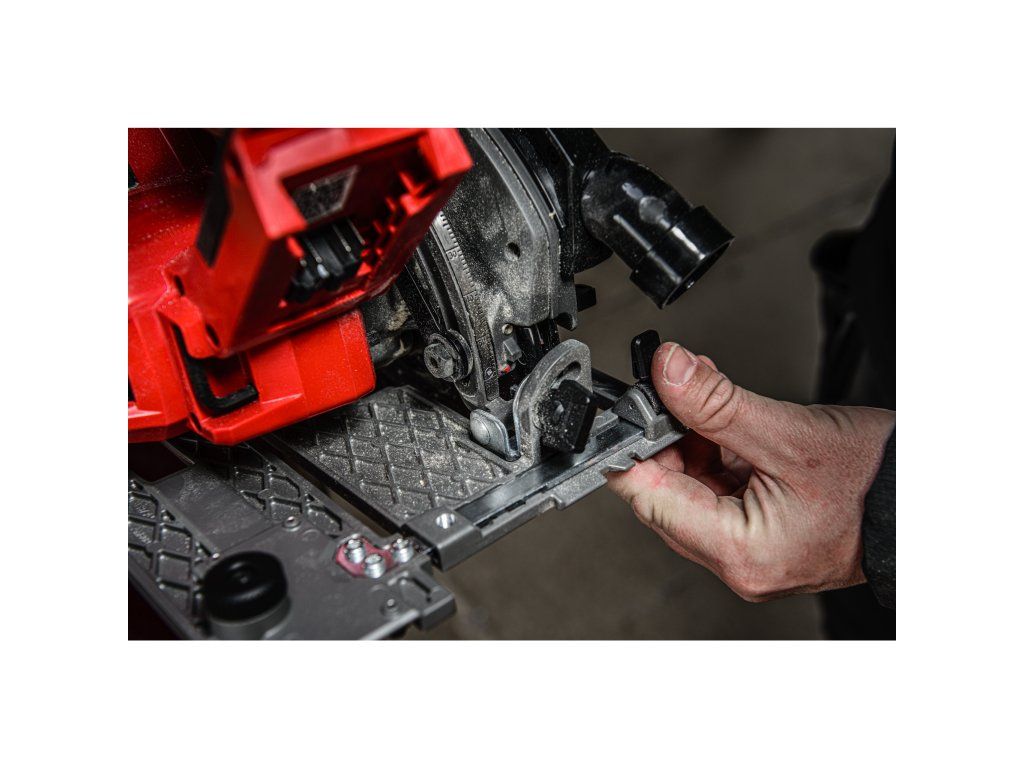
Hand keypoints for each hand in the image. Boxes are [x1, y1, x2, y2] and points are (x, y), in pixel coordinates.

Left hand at [606, 342, 894, 600]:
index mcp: (741, 553)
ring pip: (690, 490)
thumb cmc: (878, 484)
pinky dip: (713, 452)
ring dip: (689, 440)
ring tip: (702, 396)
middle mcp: (740, 562)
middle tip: (670, 390)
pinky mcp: (761, 534)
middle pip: (666, 495)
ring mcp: (750, 550)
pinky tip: (719, 419)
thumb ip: (717, 403)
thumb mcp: (789, 433)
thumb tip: (667, 371)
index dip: (632, 449)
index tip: (626, 408)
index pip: (650, 500)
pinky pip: (717, 490)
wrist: (926, 502)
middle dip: (664, 437)